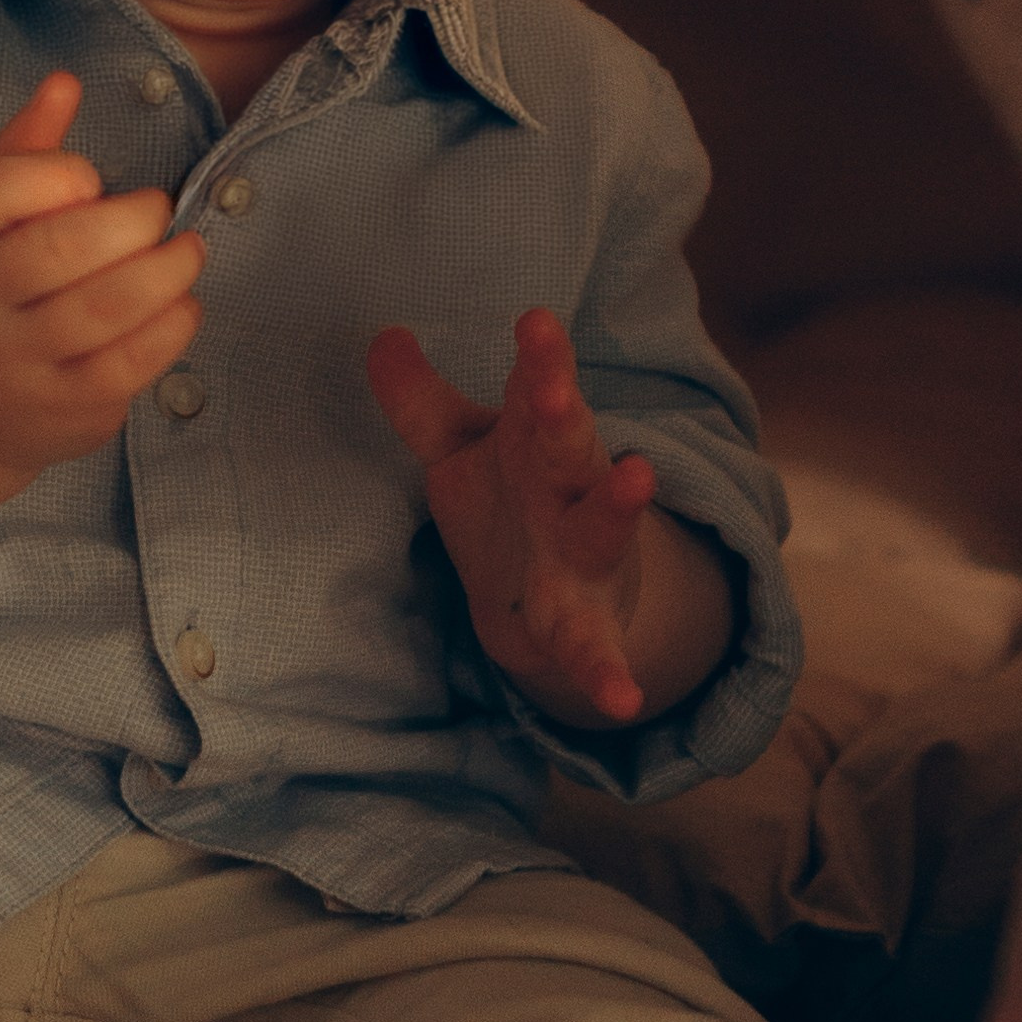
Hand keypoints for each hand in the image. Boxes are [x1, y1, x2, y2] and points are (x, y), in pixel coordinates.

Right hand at [0, 72, 203, 475]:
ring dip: (167, 271)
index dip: (54, 175)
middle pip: (60, 249)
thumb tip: (65, 82)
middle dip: (133, 221)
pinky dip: (171, 326)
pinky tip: (183, 302)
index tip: (89, 181)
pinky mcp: (63, 407)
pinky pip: (129, 364)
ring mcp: (16, 361)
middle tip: (161, 210)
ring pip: (103, 309)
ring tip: (189, 251)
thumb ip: (25, 147)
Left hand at [369, 307, 726, 725]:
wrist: (547, 602)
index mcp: (537, 441)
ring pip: (602, 526)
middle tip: (555, 386)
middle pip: (570, 444)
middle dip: (565, 413)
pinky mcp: (584, 624)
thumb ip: (419, 400)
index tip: (533, 320)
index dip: (539, 356)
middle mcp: (569, 489)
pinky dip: (610, 673)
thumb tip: (381, 335)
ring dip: (618, 504)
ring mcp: (584, 555)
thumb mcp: (458, 450)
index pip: (537, 388)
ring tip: (639, 478)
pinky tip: (623, 701)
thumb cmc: (508, 502)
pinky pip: (596, 649)